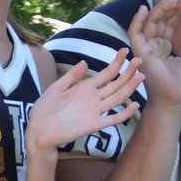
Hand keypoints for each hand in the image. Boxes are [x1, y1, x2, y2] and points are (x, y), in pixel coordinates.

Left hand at [26, 48, 143, 153]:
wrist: (39, 130)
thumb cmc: (45, 108)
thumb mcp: (57, 87)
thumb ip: (72, 76)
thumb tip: (85, 62)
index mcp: (85, 87)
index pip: (106, 73)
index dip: (116, 62)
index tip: (125, 50)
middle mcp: (93, 98)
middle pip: (115, 84)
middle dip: (127, 72)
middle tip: (139, 60)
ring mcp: (95, 111)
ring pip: (117, 98)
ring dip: (129, 88)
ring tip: (140, 76)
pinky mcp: (94, 125)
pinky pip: (112, 119)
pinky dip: (124, 113)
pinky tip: (135, 104)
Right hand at [128, 0, 180, 111]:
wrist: (175, 100)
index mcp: (163, 48)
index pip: (167, 24)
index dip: (175, 12)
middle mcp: (153, 47)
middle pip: (159, 21)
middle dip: (170, 8)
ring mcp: (146, 49)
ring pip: (149, 23)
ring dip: (160, 9)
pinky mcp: (140, 53)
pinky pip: (134, 34)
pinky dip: (137, 21)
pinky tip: (144, 8)